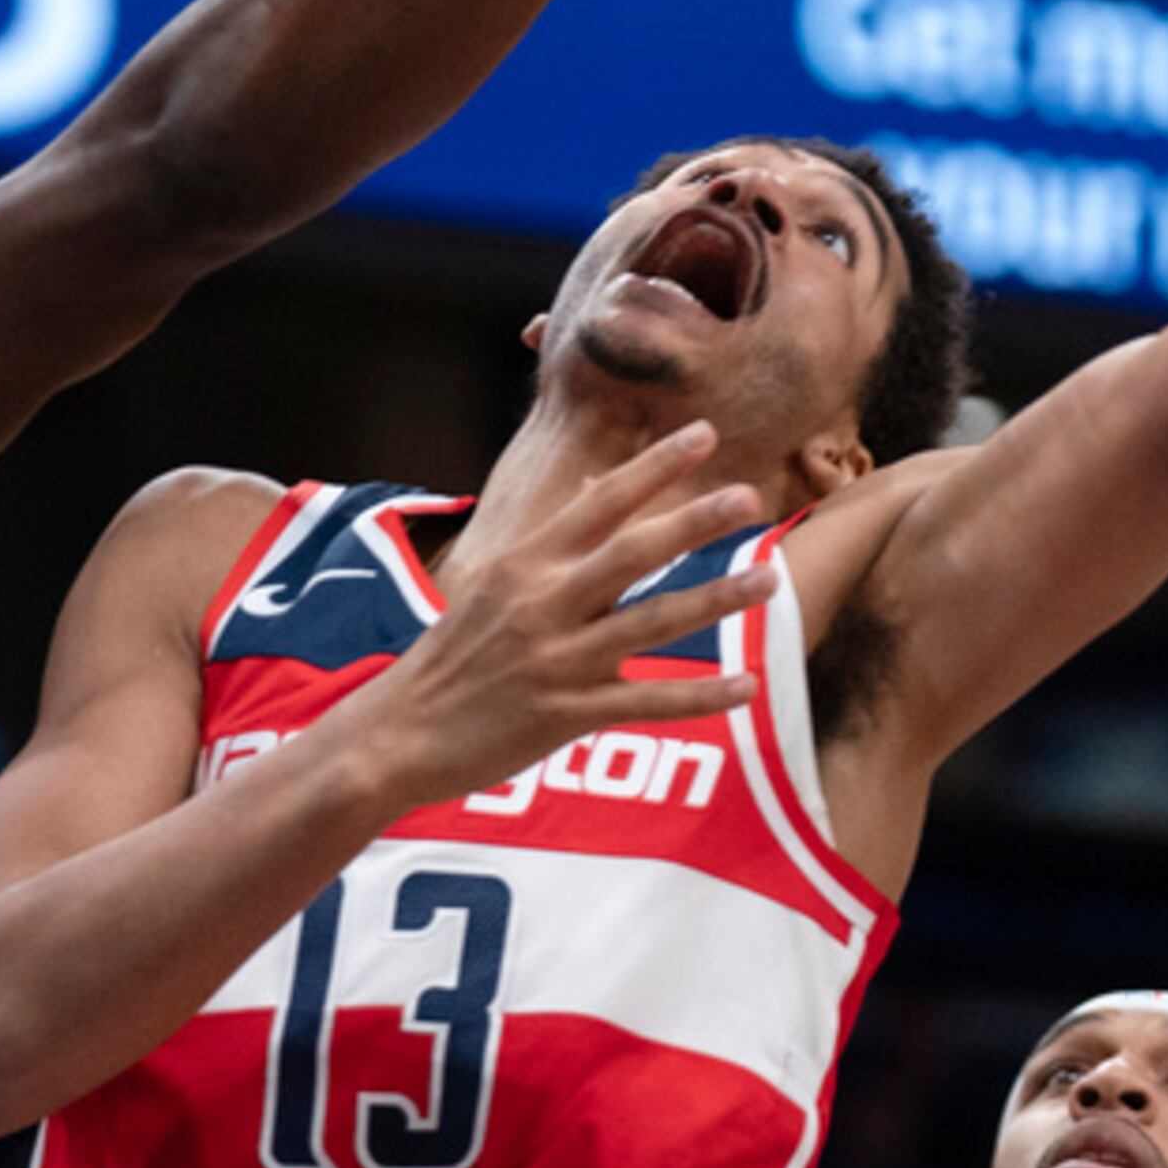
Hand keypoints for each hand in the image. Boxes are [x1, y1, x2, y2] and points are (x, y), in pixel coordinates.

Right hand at [327, 422, 776, 808]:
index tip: (704, 433)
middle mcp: (543, 604)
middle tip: (749, 496)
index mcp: (524, 565)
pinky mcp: (563, 715)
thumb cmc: (452, 657)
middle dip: (694, 522)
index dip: (653, 466)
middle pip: (631, 553)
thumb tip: (603, 489)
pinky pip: (646, 703)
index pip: (599, 503)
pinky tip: (746, 688)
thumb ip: (552, 545)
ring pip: (650, 622)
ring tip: (768, 579)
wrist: (399, 733)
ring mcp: (556, 661)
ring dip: (715, 600)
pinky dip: (699, 698)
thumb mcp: (491, 586)